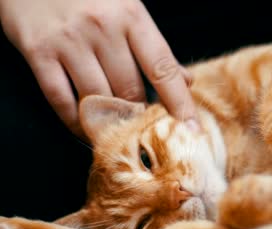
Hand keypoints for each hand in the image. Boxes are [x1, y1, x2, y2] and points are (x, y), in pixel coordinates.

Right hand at [0, 0, 197, 138]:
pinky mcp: (38, 51)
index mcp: (132, 16)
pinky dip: (75, 121)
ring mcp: (69, 40)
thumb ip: (154, 47)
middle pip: (130, 91)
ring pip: (97, 100)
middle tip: (142, 128)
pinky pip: (61, 99)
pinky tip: (84, 127)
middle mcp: (102, 27)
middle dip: (139, 116)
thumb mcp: (128, 9)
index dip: (179, 103)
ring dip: (108, 122)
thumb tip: (186, 81)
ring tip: (115, 131)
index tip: (191, 129)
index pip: (163, 69)